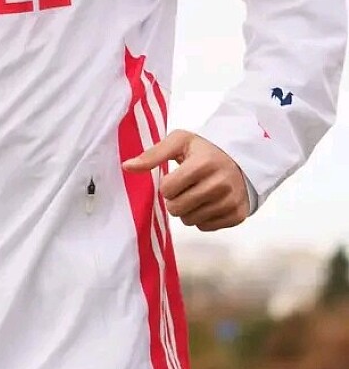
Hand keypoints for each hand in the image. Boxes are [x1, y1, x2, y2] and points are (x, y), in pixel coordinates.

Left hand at [122, 129, 249, 231]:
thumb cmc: (205, 150)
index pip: (168, 189)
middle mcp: (220, 184)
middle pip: (177, 208)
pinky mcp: (237, 215)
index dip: (167, 185)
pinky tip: (208, 202)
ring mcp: (230, 202)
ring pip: (190, 220)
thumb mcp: (179, 142)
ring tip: (196, 194)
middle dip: (174, 199)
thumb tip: (126, 167)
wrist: (242, 160)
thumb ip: (152, 154)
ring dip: (187, 210)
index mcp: (204, 164)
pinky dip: (201, 217)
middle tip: (184, 188)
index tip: (175, 177)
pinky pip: (205, 227)